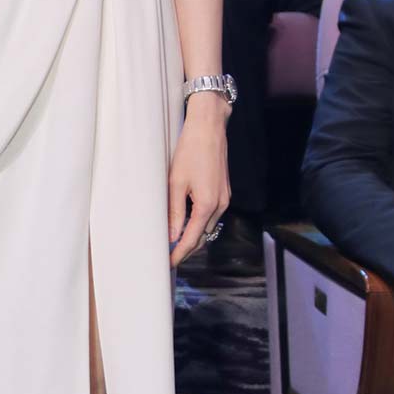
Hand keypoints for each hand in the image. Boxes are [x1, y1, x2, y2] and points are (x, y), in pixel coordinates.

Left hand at [168, 98, 229, 264]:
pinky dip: (199, 223)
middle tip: (168, 256)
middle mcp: (220, 205)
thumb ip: (175, 212)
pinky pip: (211, 215)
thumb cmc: (190, 151)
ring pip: (208, 227)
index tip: (168, 264)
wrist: (209, 129)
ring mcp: (225, 199)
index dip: (179, 253)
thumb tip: (172, 235)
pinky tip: (185, 223)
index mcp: (207, 205)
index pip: (191, 239)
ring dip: (193, 236)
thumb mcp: (176, 183)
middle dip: (186, 248)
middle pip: (202, 236)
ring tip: (173, 242)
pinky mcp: (224, 192)